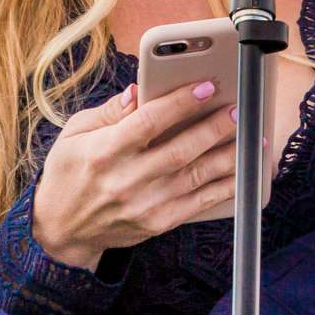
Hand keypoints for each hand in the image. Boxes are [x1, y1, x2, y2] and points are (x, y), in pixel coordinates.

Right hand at [31, 81, 243, 270]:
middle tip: (237, 109)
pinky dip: (225, 188)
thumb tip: (140, 89)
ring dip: (229, 156)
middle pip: (180, 150)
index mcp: (104, 152)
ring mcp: (144, 205)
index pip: (148, 123)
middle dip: (214, 127)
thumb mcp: (75, 134)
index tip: (206, 86)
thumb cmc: (68, 173)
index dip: (180, 103)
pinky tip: (244, 174)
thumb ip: (111, 111)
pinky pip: (198, 204)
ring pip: (196, 177)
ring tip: (253, 138)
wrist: (61, 229)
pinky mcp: (157, 223)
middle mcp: (126, 180)